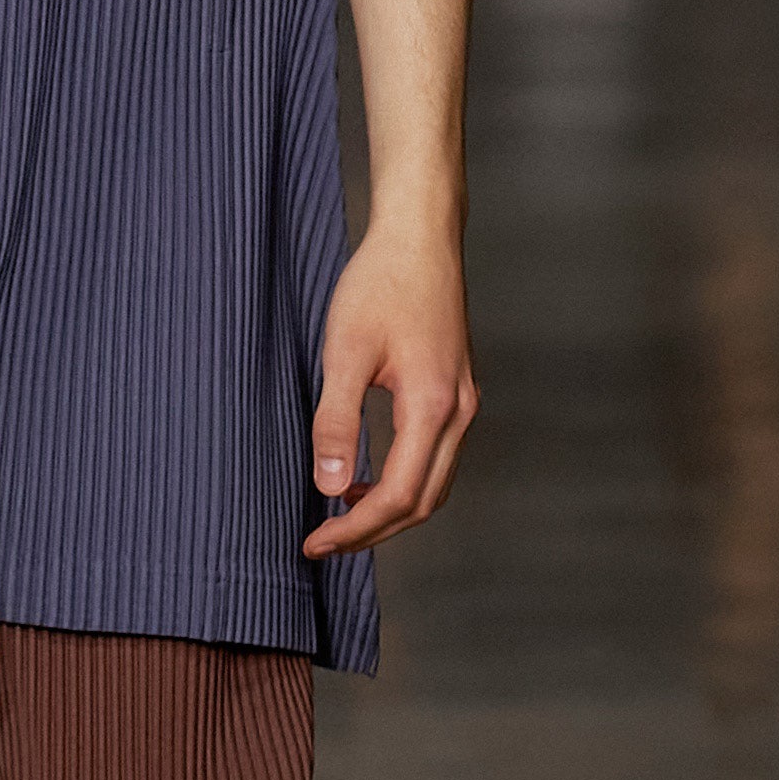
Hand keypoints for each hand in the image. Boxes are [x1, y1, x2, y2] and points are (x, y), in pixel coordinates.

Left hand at [303, 220, 477, 558]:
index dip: (355, 529)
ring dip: (391, 510)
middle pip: (424, 502)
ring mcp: (464, 403)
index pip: (399, 496)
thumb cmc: (381, 283)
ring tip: (341, 517)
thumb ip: (337, 422)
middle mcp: (458, 411)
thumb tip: (330, 486)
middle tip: (323, 543)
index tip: (315, 543)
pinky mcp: (457, 391)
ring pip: (436, 484)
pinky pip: (437, 457)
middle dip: (373, 531)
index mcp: (432, 406)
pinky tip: (368, 475)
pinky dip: (406, 481)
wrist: (420, 236)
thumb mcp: (345, 351)